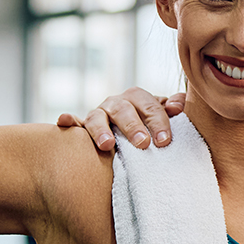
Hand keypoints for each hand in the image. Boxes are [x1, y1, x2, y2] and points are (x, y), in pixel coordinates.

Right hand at [57, 88, 184, 150]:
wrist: (127, 128)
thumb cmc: (148, 124)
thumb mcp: (161, 115)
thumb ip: (172, 108)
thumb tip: (180, 105)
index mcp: (138, 97)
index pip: (150, 107)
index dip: (158, 122)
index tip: (164, 141)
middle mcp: (117, 102)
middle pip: (124, 110)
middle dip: (133, 127)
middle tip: (143, 144)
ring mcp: (98, 113)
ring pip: (97, 118)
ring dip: (101, 130)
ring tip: (108, 145)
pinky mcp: (82, 124)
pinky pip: (73, 122)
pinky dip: (68, 120)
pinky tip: (63, 121)